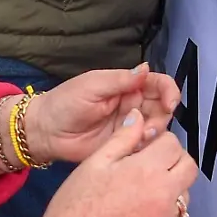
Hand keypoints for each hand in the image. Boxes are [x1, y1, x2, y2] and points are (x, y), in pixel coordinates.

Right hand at [13, 112, 195, 216]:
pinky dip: (166, 215)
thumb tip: (137, 119)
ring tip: (141, 193)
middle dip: (173, 161)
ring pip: (184, 195)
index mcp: (146, 172)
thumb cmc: (74, 213)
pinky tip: (142, 215)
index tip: (146, 148)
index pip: (173, 143)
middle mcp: (163, 197)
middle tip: (150, 166)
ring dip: (171, 188)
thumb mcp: (93, 165)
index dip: (158, 142)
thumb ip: (122, 138)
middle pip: (188, 167)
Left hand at [25, 64, 181, 164]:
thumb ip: (121, 80)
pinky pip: (143, 146)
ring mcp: (129, 126)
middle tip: (151, 126)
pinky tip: (136, 148)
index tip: (170, 102)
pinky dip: (146, 147)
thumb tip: (147, 68)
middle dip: (163, 115)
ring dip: (155, 132)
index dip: (169, 91)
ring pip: (156, 127)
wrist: (46, 132)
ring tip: (141, 137)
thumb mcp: (93, 86)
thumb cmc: (66, 102)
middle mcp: (132, 105)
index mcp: (126, 86)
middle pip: (161, 107)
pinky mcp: (123, 146)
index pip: (157, 84)